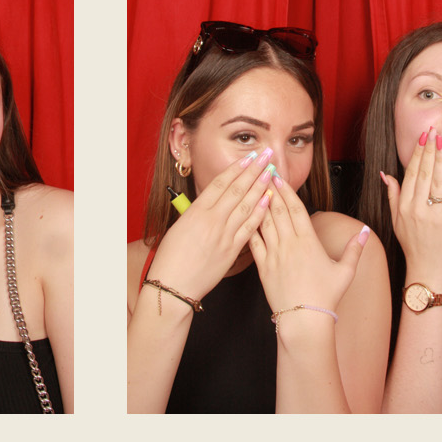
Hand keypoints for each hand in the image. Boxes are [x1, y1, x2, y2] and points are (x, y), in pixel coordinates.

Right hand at [146, 147, 274, 301]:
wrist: (173, 285)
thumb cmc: (171, 257)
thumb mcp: (179, 228)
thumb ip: (196, 213)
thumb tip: (210, 203)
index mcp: (196, 211)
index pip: (220, 184)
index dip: (236, 168)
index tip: (248, 157)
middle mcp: (211, 220)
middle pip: (236, 189)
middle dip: (253, 170)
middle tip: (266, 156)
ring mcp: (223, 235)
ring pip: (245, 205)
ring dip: (260, 186)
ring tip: (271, 172)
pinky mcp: (231, 250)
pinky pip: (249, 228)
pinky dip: (259, 212)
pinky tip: (268, 200)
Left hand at [248, 172, 368, 316]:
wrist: (305, 321)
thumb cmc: (326, 297)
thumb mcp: (345, 271)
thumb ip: (355, 249)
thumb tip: (365, 231)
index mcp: (309, 242)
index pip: (296, 210)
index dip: (287, 191)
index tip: (280, 177)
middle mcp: (290, 244)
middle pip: (279, 210)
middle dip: (271, 190)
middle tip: (263, 173)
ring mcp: (275, 255)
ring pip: (265, 223)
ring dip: (259, 204)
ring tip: (253, 188)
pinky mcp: (263, 267)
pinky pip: (254, 242)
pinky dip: (250, 227)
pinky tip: (244, 216)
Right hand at [381, 127, 441, 288]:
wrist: (427, 270)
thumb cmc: (413, 245)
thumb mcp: (396, 220)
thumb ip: (392, 195)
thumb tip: (385, 174)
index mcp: (404, 206)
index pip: (412, 173)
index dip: (418, 153)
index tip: (424, 137)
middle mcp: (417, 209)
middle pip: (425, 173)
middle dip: (431, 150)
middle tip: (436, 132)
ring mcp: (435, 216)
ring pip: (439, 182)